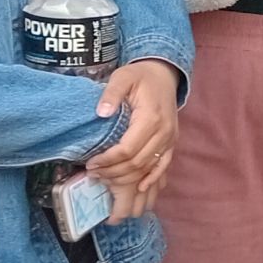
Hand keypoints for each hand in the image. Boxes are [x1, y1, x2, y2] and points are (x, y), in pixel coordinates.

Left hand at [86, 60, 180, 221]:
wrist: (164, 75)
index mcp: (151, 117)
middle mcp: (164, 131)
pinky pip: (164, 166)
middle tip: (93, 173)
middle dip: (113, 172)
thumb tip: (101, 112)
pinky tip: (141, 188)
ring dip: (127, 178)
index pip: (128, 148)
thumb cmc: (140, 77)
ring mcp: (170, 139)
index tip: (91, 163)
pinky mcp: (171, 142)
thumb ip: (111, 93)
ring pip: (149, 167)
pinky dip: (153, 179)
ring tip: (106, 179)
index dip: (108, 160)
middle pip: (138, 162)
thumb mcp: (122, 77)